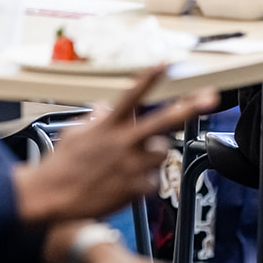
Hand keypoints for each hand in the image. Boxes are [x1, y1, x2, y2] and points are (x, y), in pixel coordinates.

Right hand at [14, 65, 217, 223]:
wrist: (52, 198)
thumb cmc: (59, 166)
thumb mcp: (72, 134)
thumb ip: (93, 120)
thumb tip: (103, 108)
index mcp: (107, 126)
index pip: (132, 96)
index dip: (149, 78)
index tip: (166, 64)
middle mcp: (122, 142)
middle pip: (163, 120)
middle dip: (188, 107)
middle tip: (210, 97)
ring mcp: (132, 166)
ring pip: (161, 152)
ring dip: (153, 154)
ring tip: (132, 163)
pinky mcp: (136, 189)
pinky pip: (154, 180)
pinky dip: (145, 181)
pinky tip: (126, 184)